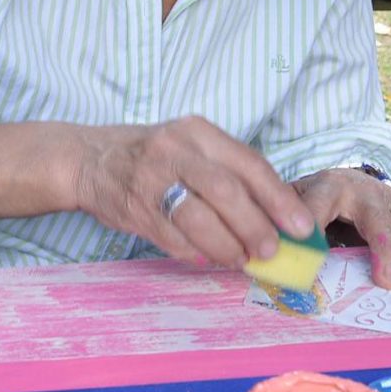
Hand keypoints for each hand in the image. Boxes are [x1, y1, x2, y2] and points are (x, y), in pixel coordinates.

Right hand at [70, 116, 314, 270]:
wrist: (89, 159)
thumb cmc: (154, 154)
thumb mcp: (191, 144)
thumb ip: (230, 171)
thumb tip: (278, 215)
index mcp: (197, 131)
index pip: (249, 164)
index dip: (279, 199)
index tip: (301, 227)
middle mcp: (174, 151)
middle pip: (226, 191)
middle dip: (256, 226)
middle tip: (271, 250)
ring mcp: (150, 181)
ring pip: (199, 218)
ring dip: (227, 246)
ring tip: (240, 259)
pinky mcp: (135, 210)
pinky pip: (174, 239)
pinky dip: (197, 254)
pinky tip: (209, 258)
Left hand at [295, 168, 390, 288]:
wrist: (333, 181)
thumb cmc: (308, 202)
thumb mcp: (289, 208)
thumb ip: (284, 230)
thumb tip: (273, 259)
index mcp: (327, 187)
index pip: (321, 202)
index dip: (316, 221)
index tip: (315, 247)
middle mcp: (362, 192)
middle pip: (377, 218)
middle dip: (384, 248)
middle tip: (387, 281)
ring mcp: (388, 205)